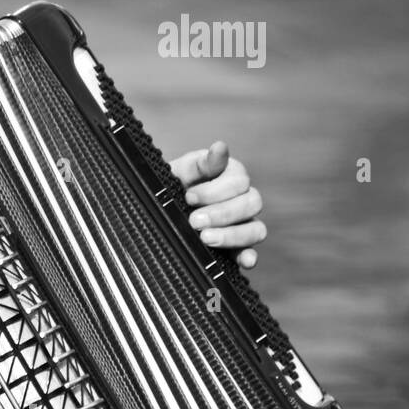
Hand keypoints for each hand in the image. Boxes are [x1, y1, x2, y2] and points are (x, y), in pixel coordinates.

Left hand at [169, 140, 265, 269]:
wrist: (152, 212)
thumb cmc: (167, 186)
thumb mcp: (177, 172)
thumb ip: (199, 163)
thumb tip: (221, 146)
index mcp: (230, 175)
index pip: (240, 180)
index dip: (215, 190)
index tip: (189, 197)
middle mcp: (242, 199)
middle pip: (252, 203)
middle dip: (222, 213)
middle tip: (193, 221)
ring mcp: (242, 225)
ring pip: (256, 229)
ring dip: (232, 234)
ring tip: (205, 238)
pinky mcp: (236, 249)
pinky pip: (251, 252)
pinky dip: (249, 256)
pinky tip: (244, 261)